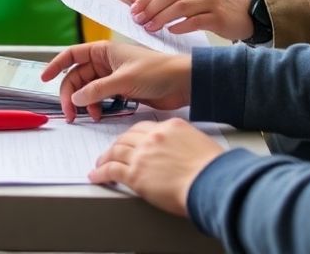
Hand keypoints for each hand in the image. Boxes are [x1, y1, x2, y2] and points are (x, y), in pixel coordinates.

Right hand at [41, 41, 191, 121]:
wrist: (184, 83)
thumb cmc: (157, 72)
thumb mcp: (124, 80)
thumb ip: (97, 90)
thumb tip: (76, 99)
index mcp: (103, 51)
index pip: (72, 55)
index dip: (56, 65)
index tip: (44, 78)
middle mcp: (105, 62)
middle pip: (77, 77)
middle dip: (71, 94)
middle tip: (71, 113)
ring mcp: (112, 77)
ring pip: (87, 90)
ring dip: (84, 103)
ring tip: (90, 116)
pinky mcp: (121, 90)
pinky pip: (100, 98)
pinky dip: (96, 107)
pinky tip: (101, 115)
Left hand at [89, 119, 224, 216]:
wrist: (212, 182)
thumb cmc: (213, 168)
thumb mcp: (200, 143)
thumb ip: (183, 142)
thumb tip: (179, 152)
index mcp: (170, 127)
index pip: (143, 128)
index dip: (132, 136)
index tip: (129, 141)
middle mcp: (153, 138)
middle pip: (126, 138)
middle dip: (117, 146)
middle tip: (111, 152)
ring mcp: (142, 155)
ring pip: (116, 151)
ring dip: (105, 158)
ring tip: (99, 164)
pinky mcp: (135, 175)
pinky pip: (111, 170)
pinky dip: (100, 173)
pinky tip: (95, 176)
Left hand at [129, 0, 252, 41]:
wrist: (248, 13)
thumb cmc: (216, 6)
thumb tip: (146, 10)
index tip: (133, 10)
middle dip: (150, 7)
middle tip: (138, 20)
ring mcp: (211, 0)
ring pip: (180, 6)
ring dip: (161, 18)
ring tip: (150, 27)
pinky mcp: (218, 16)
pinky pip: (195, 20)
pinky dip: (180, 26)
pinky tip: (170, 31)